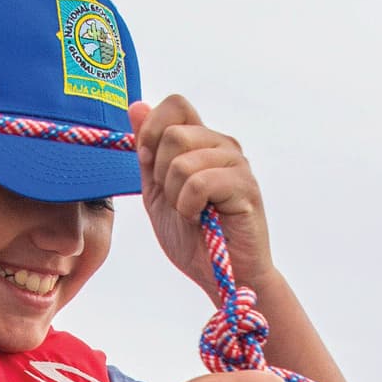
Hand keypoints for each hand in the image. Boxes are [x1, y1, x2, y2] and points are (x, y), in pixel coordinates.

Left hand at [135, 94, 276, 290]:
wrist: (223, 277)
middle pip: (173, 134)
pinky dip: (189, 207)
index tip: (148, 161)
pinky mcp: (245, 186)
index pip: (176, 104)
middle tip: (177, 200)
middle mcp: (222, 145)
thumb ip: (147, 151)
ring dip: (175, 196)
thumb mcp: (157, 191)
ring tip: (191, 213)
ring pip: (182, 161)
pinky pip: (198, 183)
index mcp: (201, 141)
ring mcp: (236, 163)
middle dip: (161, 174)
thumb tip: (136, 106)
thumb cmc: (194, 238)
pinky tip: (201, 218)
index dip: (152, 128)